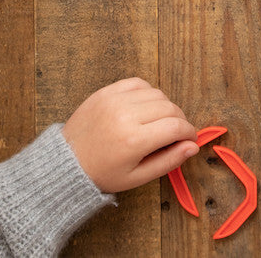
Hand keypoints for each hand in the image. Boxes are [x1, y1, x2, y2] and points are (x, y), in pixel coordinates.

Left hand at [62, 78, 198, 193]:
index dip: (189, 132)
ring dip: (165, 106)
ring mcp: (115, 99)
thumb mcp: (137, 177)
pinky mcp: (106, 91)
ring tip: (159, 122)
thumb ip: (168, 161)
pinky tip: (145, 107)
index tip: (190, 139)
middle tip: (177, 132)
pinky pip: (137, 83)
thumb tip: (192, 147)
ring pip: (156, 93)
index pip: (176, 127)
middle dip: (180, 120)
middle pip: (169, 107)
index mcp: (134, 140)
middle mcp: (126, 115)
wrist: (67, 162)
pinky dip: (148, 93)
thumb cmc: (103, 173)